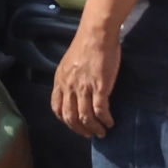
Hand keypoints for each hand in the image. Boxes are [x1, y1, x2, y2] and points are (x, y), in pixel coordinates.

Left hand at [52, 21, 121, 137]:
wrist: (97, 33)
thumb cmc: (86, 44)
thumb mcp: (69, 63)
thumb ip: (69, 78)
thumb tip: (75, 91)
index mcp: (60, 81)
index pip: (57, 108)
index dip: (66, 121)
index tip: (75, 125)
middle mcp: (69, 86)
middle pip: (70, 117)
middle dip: (79, 129)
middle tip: (89, 134)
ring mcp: (83, 87)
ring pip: (85, 117)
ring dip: (94, 128)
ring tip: (101, 132)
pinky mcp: (99, 87)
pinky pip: (100, 110)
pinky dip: (105, 120)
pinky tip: (110, 122)